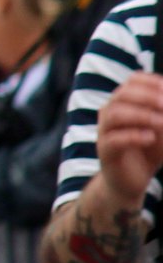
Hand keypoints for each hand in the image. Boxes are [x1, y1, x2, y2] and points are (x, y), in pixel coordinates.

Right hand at [96, 72, 162, 206]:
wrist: (132, 181)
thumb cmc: (150, 151)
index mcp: (124, 102)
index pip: (133, 80)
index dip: (151, 82)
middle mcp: (110, 112)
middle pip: (122, 94)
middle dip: (147, 97)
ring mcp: (105, 131)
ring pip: (115, 114)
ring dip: (142, 116)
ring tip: (161, 123)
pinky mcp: (105, 151)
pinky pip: (114, 139)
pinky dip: (134, 136)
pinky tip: (150, 138)